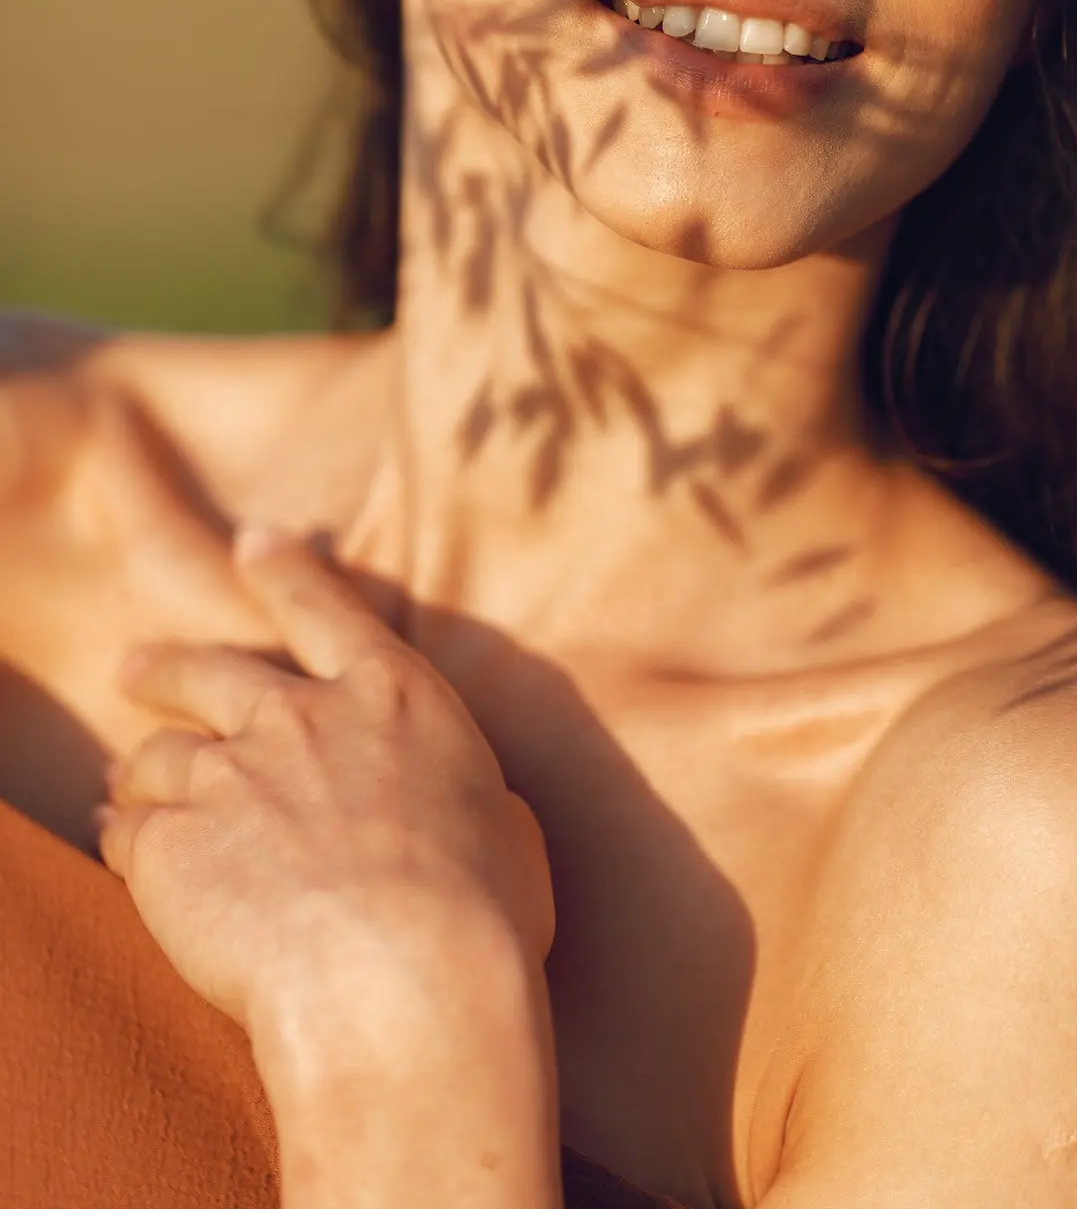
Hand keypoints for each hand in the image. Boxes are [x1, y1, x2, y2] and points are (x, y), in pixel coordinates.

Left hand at [96, 527, 555, 1086]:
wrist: (402, 982)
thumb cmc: (481, 917)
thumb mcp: (507, 831)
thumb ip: (472, 800)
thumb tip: (472, 812)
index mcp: (392, 698)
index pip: (325, 609)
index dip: (285, 572)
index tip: (254, 544)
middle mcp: (300, 719)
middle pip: (209, 671)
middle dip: (166, 667)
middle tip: (134, 670)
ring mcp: (228, 777)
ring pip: (159, 756)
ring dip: (140, 770)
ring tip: (122, 791)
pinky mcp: (170, 846)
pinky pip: (129, 832)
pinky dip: (122, 838)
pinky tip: (118, 852)